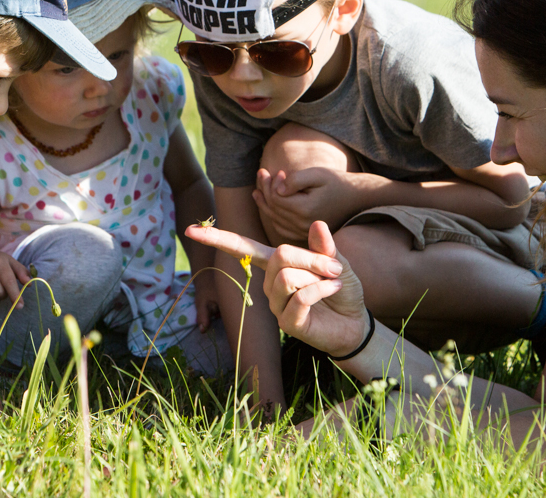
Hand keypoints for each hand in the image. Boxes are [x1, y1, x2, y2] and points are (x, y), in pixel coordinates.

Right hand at [185, 220, 369, 356]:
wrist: (354, 323)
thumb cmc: (339, 289)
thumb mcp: (335, 262)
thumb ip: (323, 245)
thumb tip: (317, 223)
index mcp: (274, 264)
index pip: (241, 248)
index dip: (216, 238)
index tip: (190, 229)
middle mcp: (269, 284)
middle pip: (280, 255)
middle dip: (312, 258)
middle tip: (333, 268)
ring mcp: (276, 304)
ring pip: (287, 276)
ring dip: (318, 276)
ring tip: (332, 283)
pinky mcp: (287, 323)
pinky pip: (299, 297)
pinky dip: (322, 290)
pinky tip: (333, 292)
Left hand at [253, 167, 360, 245]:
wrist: (356, 199)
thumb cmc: (337, 183)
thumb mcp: (317, 174)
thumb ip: (296, 180)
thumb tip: (278, 188)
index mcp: (305, 210)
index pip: (276, 197)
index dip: (272, 182)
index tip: (279, 170)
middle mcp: (303, 225)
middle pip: (273, 208)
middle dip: (265, 188)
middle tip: (262, 172)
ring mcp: (304, 233)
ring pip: (275, 218)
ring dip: (266, 202)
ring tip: (259, 188)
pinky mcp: (305, 235)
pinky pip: (282, 227)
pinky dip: (274, 216)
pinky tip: (269, 204)